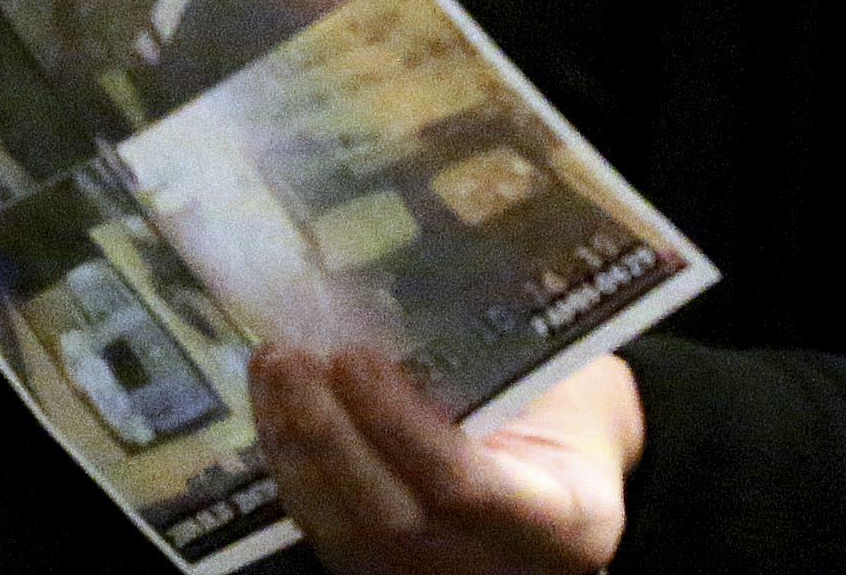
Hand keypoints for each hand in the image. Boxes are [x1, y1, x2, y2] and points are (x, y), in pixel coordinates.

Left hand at [252, 345, 640, 573]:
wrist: (573, 479)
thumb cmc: (573, 413)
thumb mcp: (569, 389)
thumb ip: (508, 365)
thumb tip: (408, 298)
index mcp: (562, 525)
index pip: (464, 487)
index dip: (399, 426)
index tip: (351, 357)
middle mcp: (494, 570)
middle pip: (392, 520)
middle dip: (328, 435)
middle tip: (290, 355)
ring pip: (347, 533)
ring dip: (294, 444)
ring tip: (271, 366)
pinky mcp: (386, 572)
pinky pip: (328, 530)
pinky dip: (291, 465)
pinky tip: (273, 403)